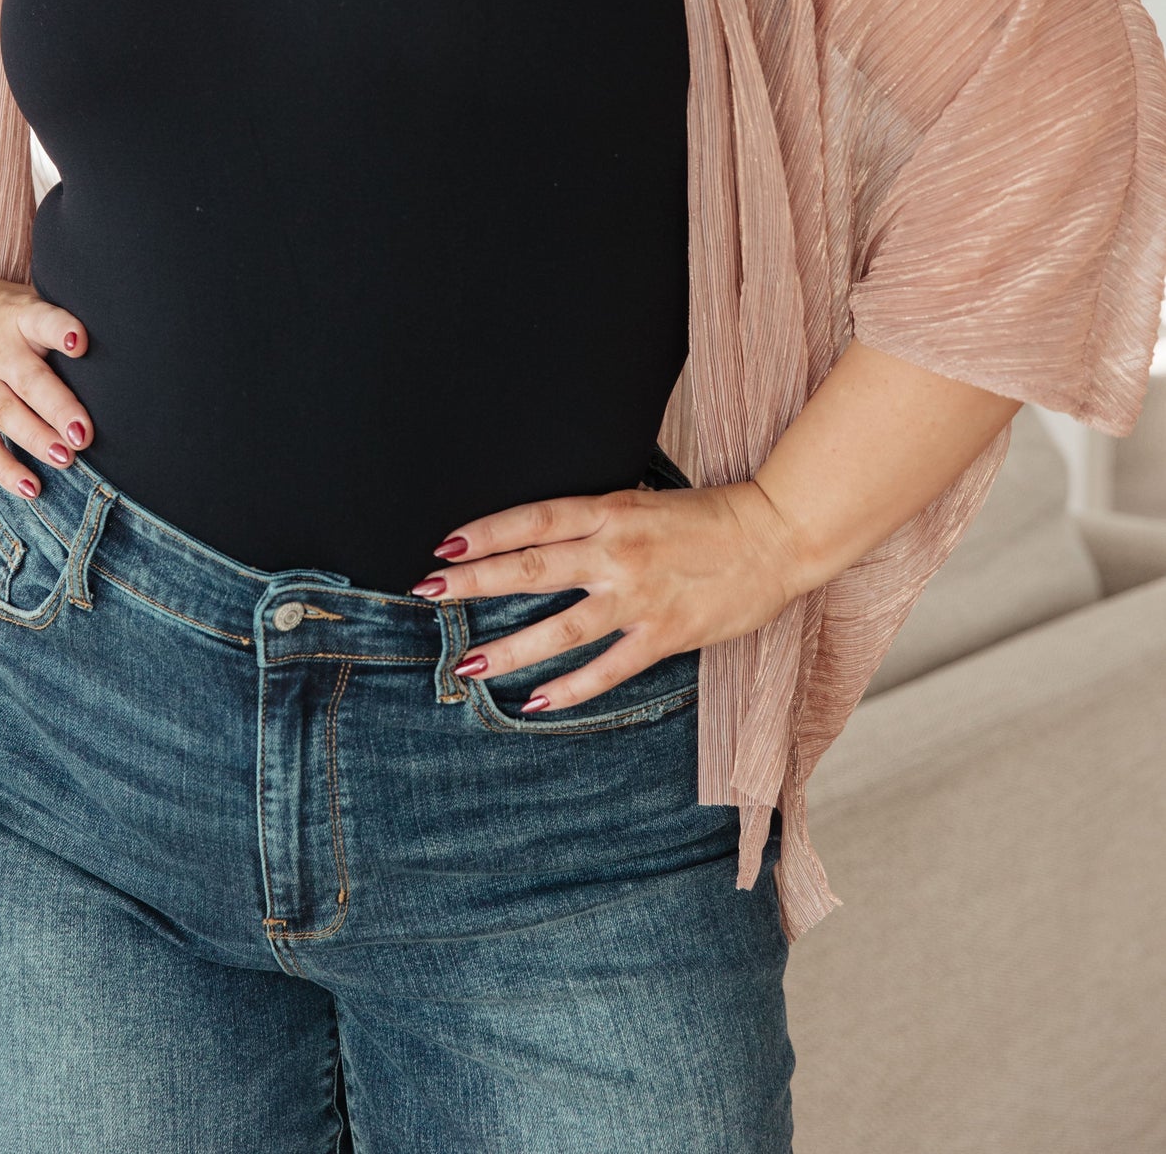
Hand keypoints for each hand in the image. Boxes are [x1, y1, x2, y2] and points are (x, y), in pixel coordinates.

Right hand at [0, 267, 94, 499]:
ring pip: (7, 414)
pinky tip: (32, 487)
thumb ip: (56, 319)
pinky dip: (5, 468)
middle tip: (85, 433)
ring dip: (38, 440)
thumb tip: (120, 337)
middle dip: (58, 407)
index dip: (60, 329)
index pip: (40, 320)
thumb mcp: (19, 299)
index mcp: (15, 316)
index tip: (80, 341)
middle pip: (28, 380)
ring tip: (68, 459)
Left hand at [409, 480, 805, 713]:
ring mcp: (640, 595)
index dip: (487, 532)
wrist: (775, 535)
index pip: (535, 519)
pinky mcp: (665, 634)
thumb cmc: (708, 518)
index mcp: (610, 510)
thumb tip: (545, 533)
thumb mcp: (643, 501)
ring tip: (469, 663)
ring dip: (512, 647)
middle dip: (475, 582)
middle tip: (429, 592)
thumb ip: (597, 519)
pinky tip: (537, 703)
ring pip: (563, 626)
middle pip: (533, 567)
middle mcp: (618, 551)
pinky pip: (609, 667)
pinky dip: (572, 688)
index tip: (445, 546)